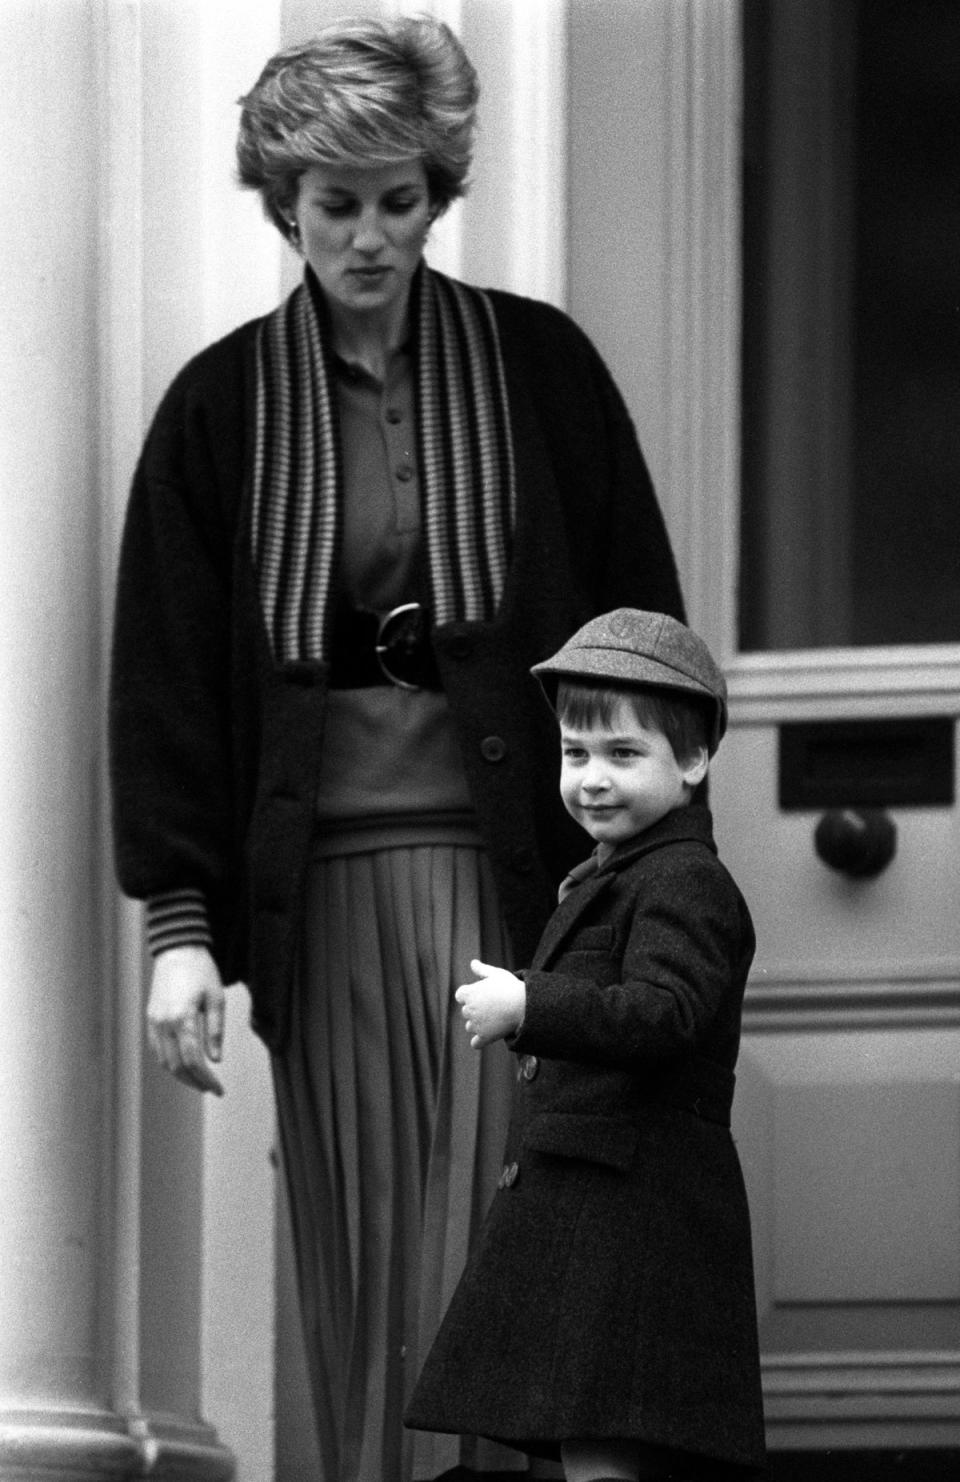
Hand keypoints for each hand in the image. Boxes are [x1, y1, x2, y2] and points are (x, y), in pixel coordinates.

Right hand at [146, 945, 225, 1095]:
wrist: (178, 950)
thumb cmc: (202, 971)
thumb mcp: (217, 999)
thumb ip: (215, 1031)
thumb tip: (215, 1060)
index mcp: (183, 1018)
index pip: (194, 1060)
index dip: (206, 1079)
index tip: (219, 1090)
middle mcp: (164, 1023)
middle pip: (177, 1066)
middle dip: (194, 1082)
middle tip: (211, 1089)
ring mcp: (154, 1022)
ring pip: (164, 1061)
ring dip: (181, 1075)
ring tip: (199, 1081)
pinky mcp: (150, 1018)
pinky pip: (157, 1050)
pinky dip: (169, 1062)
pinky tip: (184, 1065)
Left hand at [455, 959, 525, 1048]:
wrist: (524, 1005)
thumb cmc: (511, 987)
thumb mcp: (497, 974)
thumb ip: (482, 969)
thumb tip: (473, 963)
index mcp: (468, 993)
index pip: (460, 995)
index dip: (470, 994)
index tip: (483, 993)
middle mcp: (469, 1010)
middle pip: (466, 1011)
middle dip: (476, 1009)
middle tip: (493, 1005)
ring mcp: (476, 1025)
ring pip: (470, 1026)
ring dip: (478, 1024)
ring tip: (495, 1018)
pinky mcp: (485, 1037)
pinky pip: (476, 1043)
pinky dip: (480, 1041)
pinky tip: (488, 1035)